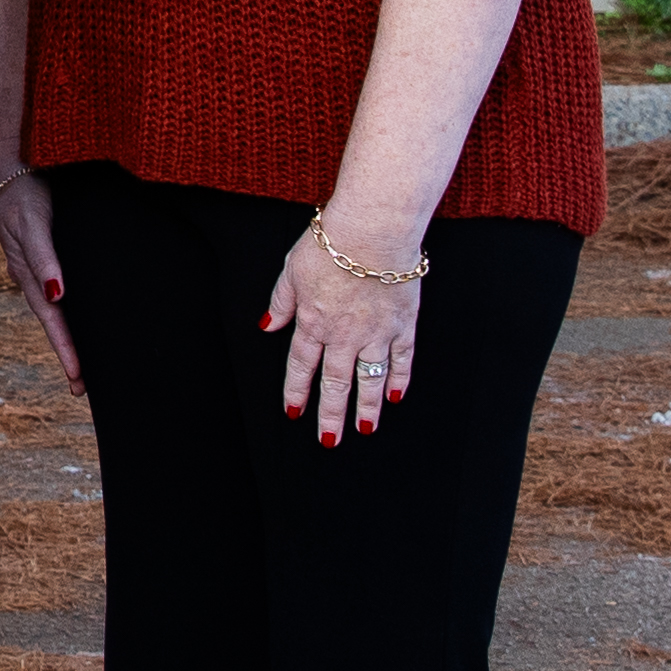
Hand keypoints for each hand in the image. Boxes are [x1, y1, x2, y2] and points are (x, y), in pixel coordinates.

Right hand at [0, 168, 81, 391]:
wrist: (10, 171)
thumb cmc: (26, 195)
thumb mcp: (34, 222)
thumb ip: (44, 256)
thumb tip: (57, 294)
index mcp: (29, 274)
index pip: (52, 320)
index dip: (66, 348)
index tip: (79, 376)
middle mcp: (32, 278)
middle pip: (52, 324)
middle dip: (67, 355)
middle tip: (82, 388)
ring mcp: (36, 271)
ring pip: (54, 313)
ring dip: (66, 340)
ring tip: (81, 368)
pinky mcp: (43, 262)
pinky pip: (56, 296)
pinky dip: (65, 316)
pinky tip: (73, 323)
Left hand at [263, 218, 424, 442]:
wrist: (373, 231)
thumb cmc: (331, 244)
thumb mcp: (292, 270)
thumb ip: (281, 302)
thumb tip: (267, 326)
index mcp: (314, 322)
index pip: (302, 366)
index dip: (297, 392)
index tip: (294, 414)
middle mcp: (344, 335)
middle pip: (336, 383)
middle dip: (331, 415)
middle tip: (329, 440)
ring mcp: (377, 332)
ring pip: (370, 378)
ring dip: (366, 407)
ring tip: (365, 429)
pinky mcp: (403, 323)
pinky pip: (402, 359)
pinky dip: (399, 379)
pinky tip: (395, 396)